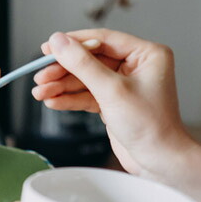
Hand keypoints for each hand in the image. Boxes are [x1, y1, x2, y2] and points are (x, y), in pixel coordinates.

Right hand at [32, 29, 192, 179]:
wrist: (159, 161)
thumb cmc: (150, 126)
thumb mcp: (111, 90)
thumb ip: (82, 64)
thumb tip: (58, 41)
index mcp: (146, 54)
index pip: (102, 40)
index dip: (72, 43)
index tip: (48, 49)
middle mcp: (135, 66)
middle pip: (89, 60)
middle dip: (63, 70)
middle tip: (41, 76)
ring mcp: (123, 84)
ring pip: (84, 78)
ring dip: (61, 86)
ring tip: (40, 93)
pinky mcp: (113, 102)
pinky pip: (86, 94)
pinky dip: (69, 99)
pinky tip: (53, 101)